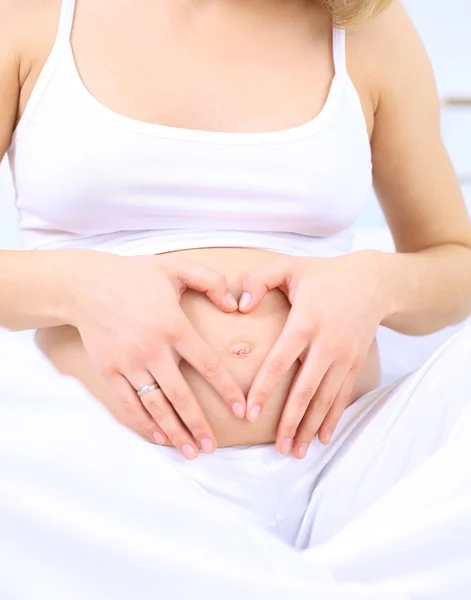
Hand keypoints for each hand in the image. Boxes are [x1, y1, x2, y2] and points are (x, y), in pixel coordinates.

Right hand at [65, 250, 245, 459]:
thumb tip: (235, 305)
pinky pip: (128, 402)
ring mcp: (129, 362)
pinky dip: (143, 422)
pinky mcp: (109, 370)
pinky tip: (158, 437)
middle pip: (181, 395)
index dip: (226, 390)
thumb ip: (212, 281)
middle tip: (212, 447)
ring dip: (173, 431)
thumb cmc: (134, 275)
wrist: (85, 284)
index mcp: (173, 326)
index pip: (207, 365)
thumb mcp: (177, 267)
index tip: (241, 410)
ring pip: (155, 405)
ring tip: (190, 451)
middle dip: (198, 424)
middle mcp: (152, 349)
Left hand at [239, 251, 390, 457]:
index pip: (280, 362)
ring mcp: (344, 357)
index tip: (249, 413)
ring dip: (311, 427)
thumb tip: (239, 305)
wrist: (373, 282)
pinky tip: (323, 438)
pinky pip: (343, 396)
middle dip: (290, 421)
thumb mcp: (288, 266)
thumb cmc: (324, 275)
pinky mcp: (355, 363)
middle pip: (305, 390)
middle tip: (277, 447)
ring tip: (296, 451)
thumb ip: (258, 279)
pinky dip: (333, 419)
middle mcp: (326, 344)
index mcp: (305, 322)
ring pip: (325, 399)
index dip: (264, 389)